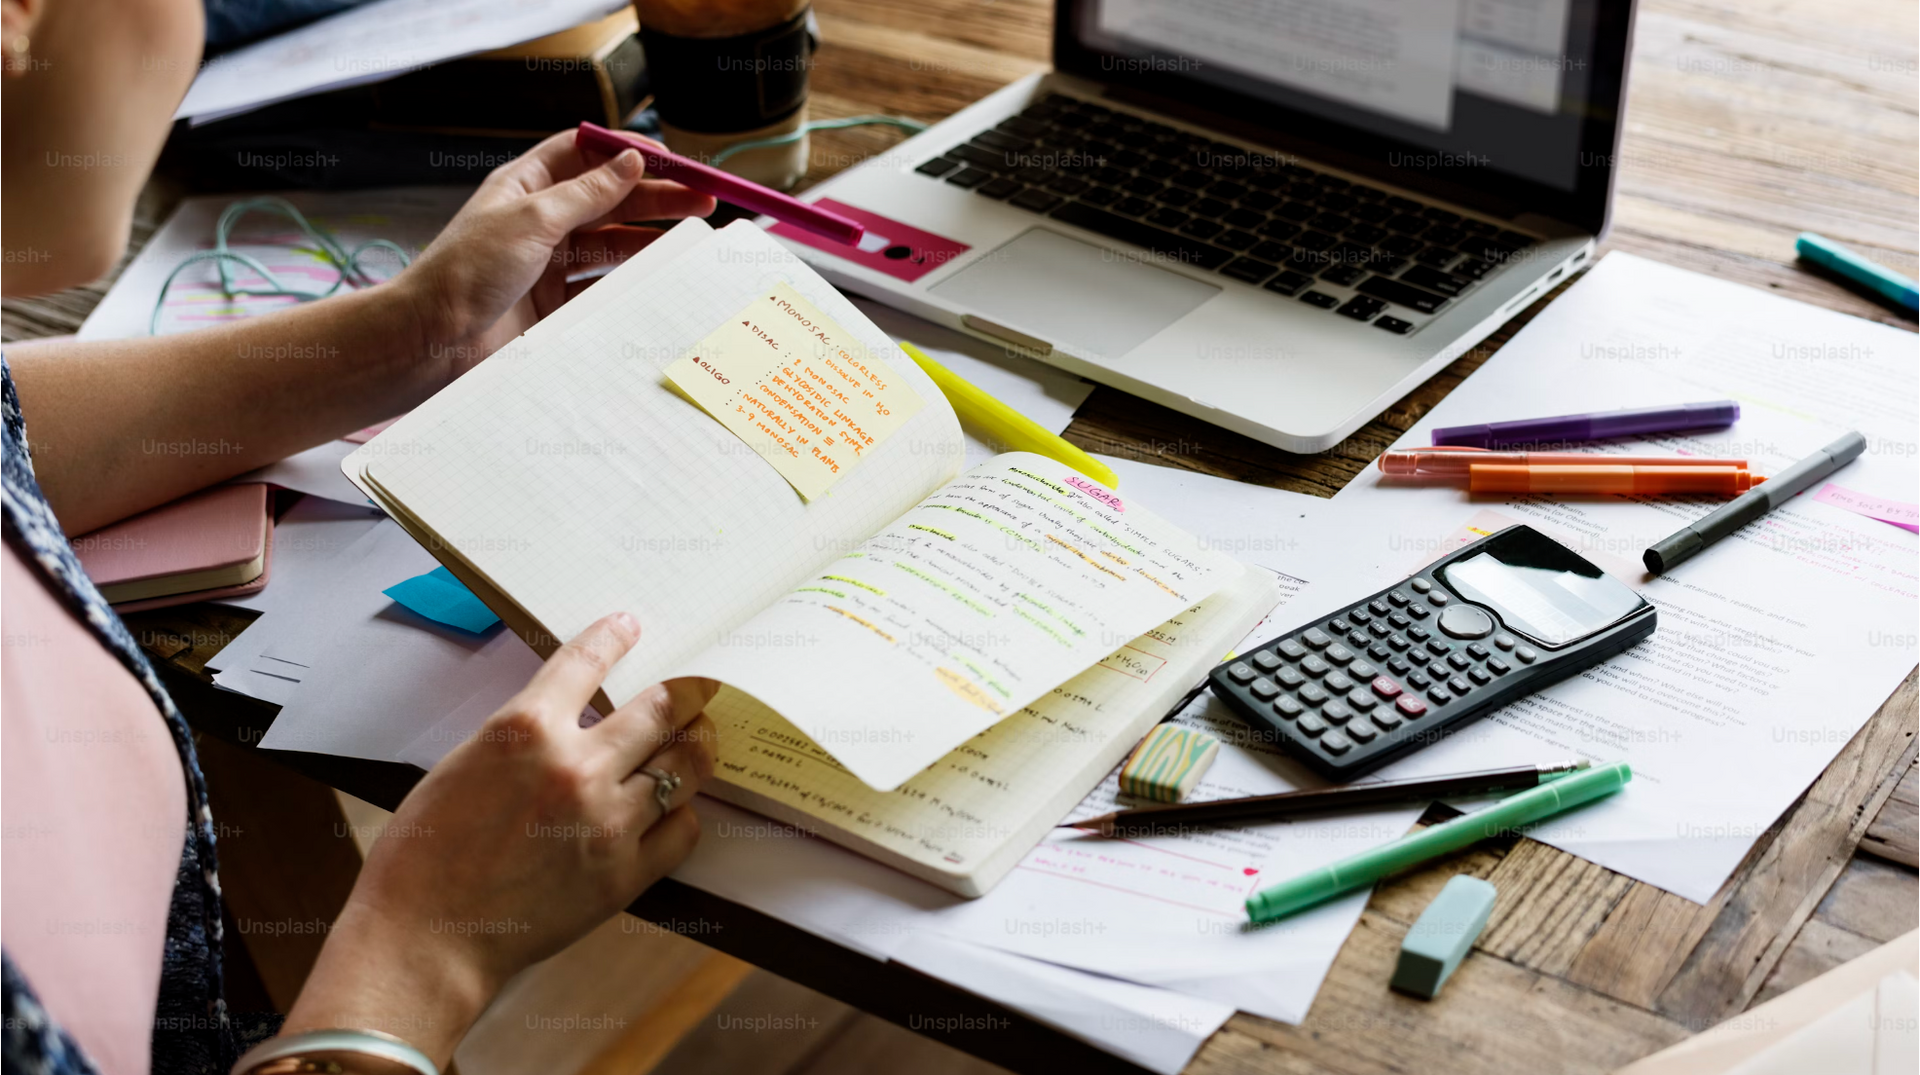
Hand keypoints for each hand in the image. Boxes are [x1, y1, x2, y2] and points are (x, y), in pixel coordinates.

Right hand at [282, 614, 718, 1062]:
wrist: (425, 939)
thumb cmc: (425, 856)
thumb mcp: (464, 766)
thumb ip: (523, 736)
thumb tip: (569, 718)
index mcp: (524, 731)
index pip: (586, 661)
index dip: (614, 637)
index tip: (630, 626)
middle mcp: (577, 767)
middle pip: (661, 709)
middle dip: (682, 693)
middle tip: (694, 689)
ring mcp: (608, 822)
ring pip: (684, 766)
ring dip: (694, 748)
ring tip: (697, 741)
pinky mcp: (624, 874)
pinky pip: (682, 830)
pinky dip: (682, 813)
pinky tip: (674, 809)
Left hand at [399, 130, 715, 381]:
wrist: (431, 341)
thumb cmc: (466, 272)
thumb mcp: (533, 219)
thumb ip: (588, 193)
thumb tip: (631, 161)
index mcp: (525, 185)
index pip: (586, 153)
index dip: (629, 152)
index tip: (672, 159)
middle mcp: (538, 220)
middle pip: (608, 198)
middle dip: (655, 196)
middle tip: (703, 199)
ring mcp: (547, 263)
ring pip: (610, 242)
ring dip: (649, 237)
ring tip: (690, 237)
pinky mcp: (554, 304)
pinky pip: (601, 285)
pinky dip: (630, 281)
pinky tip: (658, 278)